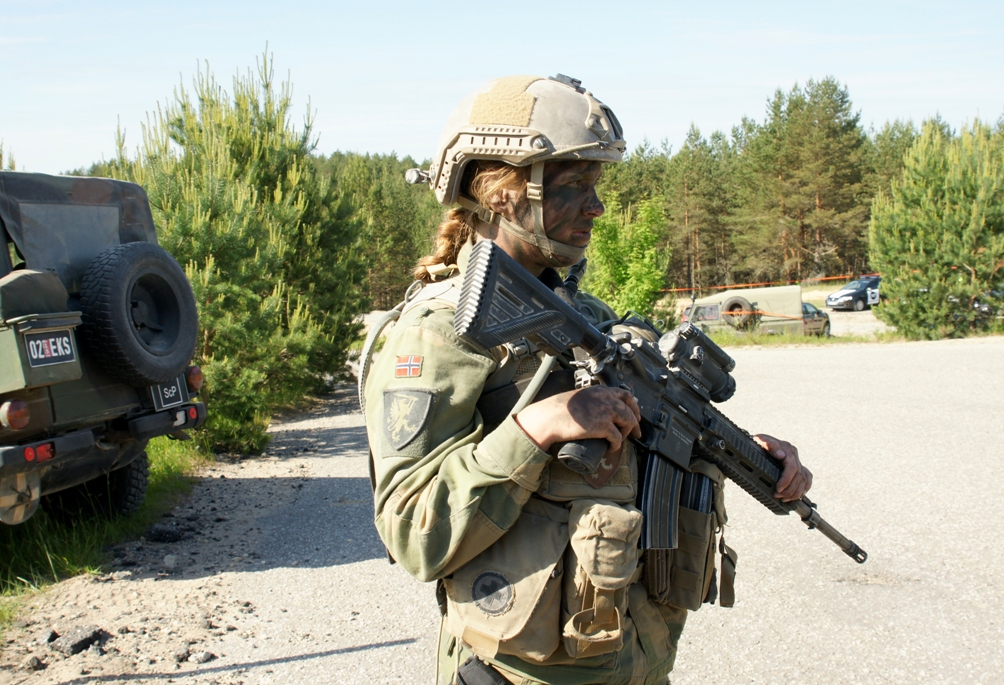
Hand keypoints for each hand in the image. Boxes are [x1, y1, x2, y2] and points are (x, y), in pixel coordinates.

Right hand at [515, 385, 641, 453]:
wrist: (550, 416)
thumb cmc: (559, 408)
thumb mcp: (580, 397)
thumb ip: (591, 400)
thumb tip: (597, 411)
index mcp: (601, 391)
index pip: (625, 395)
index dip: (633, 406)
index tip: (635, 415)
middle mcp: (607, 399)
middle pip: (630, 410)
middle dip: (636, 423)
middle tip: (636, 433)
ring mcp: (606, 412)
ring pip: (628, 423)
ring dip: (626, 433)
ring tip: (620, 440)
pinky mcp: (603, 426)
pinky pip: (618, 437)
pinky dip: (617, 445)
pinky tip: (612, 448)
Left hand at [753, 433, 812, 501]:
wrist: (761, 442)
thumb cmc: (759, 442)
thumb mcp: (761, 440)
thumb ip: (770, 445)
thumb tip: (781, 455)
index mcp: (788, 449)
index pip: (792, 467)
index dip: (786, 480)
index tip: (778, 489)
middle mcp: (794, 455)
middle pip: (799, 476)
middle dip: (789, 489)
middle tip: (777, 496)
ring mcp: (798, 461)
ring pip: (804, 480)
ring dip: (795, 492)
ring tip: (784, 499)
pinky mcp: (799, 466)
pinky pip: (807, 478)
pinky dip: (805, 488)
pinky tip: (798, 496)